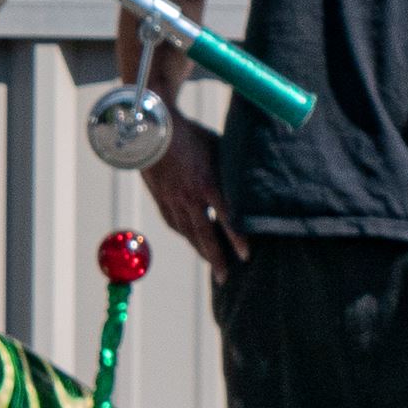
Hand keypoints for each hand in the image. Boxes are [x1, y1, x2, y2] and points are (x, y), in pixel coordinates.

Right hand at [140, 118, 246, 277]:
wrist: (154, 129)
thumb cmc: (193, 136)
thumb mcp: (218, 149)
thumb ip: (231, 171)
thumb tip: (252, 184)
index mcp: (207, 183)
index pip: (226, 218)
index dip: (237, 239)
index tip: (246, 257)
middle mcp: (189, 197)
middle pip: (204, 235)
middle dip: (216, 258)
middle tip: (225, 278)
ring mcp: (172, 200)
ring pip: (187, 233)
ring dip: (200, 250)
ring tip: (212, 264)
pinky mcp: (160, 199)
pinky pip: (174, 223)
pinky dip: (185, 235)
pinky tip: (192, 240)